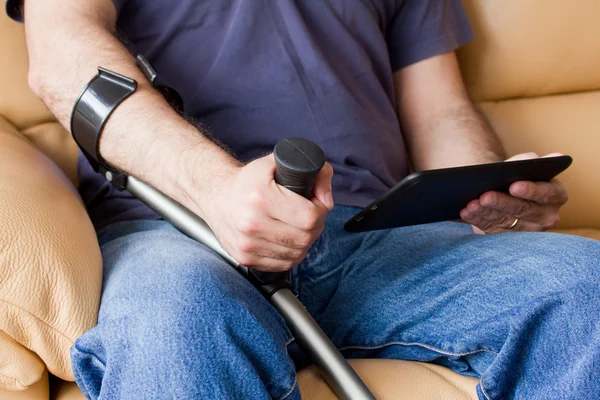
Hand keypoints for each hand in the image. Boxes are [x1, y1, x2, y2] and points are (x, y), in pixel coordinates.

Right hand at [204, 154, 333, 271]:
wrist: (215, 197)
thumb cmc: (248, 181)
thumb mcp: (276, 163)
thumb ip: (312, 171)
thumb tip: (327, 200)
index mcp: (261, 197)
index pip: (309, 216)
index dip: (320, 210)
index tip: (316, 204)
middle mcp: (252, 223)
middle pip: (306, 237)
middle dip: (316, 226)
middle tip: (310, 216)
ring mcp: (247, 244)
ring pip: (297, 253)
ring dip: (306, 242)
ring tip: (299, 227)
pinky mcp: (245, 258)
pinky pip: (284, 264)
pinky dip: (292, 254)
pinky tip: (288, 240)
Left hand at [460, 153, 568, 233]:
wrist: (503, 188)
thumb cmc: (516, 174)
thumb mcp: (524, 164)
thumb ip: (528, 161)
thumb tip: (532, 160)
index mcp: (556, 195)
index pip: (546, 193)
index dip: (530, 190)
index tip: (514, 186)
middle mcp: (546, 216)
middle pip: (523, 209)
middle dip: (502, 202)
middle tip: (485, 196)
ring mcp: (527, 229)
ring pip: (505, 221)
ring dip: (486, 212)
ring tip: (471, 204)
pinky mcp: (508, 236)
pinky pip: (491, 229)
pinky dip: (477, 220)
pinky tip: (466, 213)